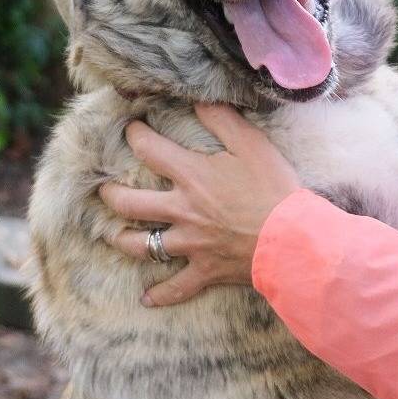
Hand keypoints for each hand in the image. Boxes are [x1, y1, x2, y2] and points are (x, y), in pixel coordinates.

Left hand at [100, 103, 300, 306]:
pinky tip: (146, 298)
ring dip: (124, 241)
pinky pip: (176, 287)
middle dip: (111, 194)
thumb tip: (197, 100)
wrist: (292, 239)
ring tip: (114, 236)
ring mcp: (190, 244)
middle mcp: (181, 210)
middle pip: (129, 203)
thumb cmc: (275, 188)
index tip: (131, 129)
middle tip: (104, 189)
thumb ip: (221, 119)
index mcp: (191, 175)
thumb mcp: (251, 144)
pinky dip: (161, 295)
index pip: (148, 149)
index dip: (134, 135)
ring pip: (142, 246)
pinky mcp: (204, 270)